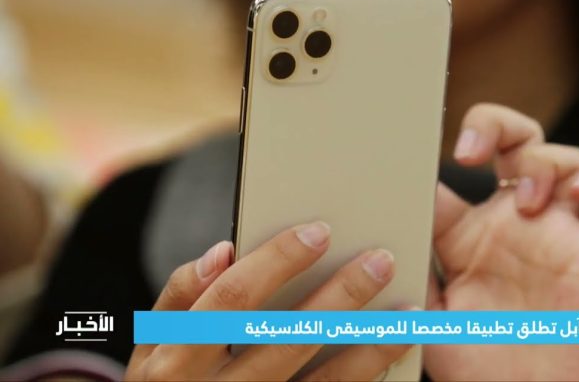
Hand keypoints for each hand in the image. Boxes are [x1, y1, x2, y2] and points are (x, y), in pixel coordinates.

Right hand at [125, 222, 409, 380]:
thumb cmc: (169, 380)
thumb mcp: (153, 342)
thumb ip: (181, 295)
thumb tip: (223, 251)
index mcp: (176, 356)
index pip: (233, 296)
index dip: (277, 261)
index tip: (320, 231)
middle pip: (287, 336)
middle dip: (339, 296)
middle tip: (380, 261)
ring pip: (322, 380)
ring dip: (368, 345)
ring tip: (406, 313)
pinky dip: (364, 378)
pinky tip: (390, 355)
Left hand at [426, 103, 578, 380]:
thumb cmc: (482, 367)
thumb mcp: (429, 318)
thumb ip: (412, 274)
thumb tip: (383, 238)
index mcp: (465, 237)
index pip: (449, 176)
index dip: (433, 153)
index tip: (417, 147)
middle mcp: (510, 224)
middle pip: (511, 142)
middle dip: (494, 126)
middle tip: (471, 151)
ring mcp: (555, 231)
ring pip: (563, 157)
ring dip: (547, 161)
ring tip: (531, 200)